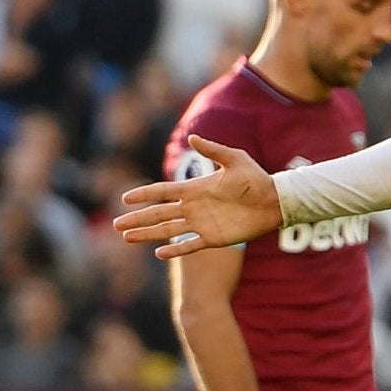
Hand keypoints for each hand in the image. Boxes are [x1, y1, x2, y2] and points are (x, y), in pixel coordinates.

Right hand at [113, 135, 282, 256]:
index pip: (163, 192)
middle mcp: (194, 207)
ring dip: (147, 234)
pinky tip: (158, 254)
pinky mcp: (214, 238)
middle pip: (158, 213)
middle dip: (137, 218)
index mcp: (195, 188)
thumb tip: (193, 137)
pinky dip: (175, 249)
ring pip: (168, 230)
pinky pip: (190, 245)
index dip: (144, 195)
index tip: (125, 198)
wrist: (275, 201)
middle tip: (116, 224)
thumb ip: (213, 150)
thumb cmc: (256, 178)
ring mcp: (202, 223)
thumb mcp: (235, 159)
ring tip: (127, 238)